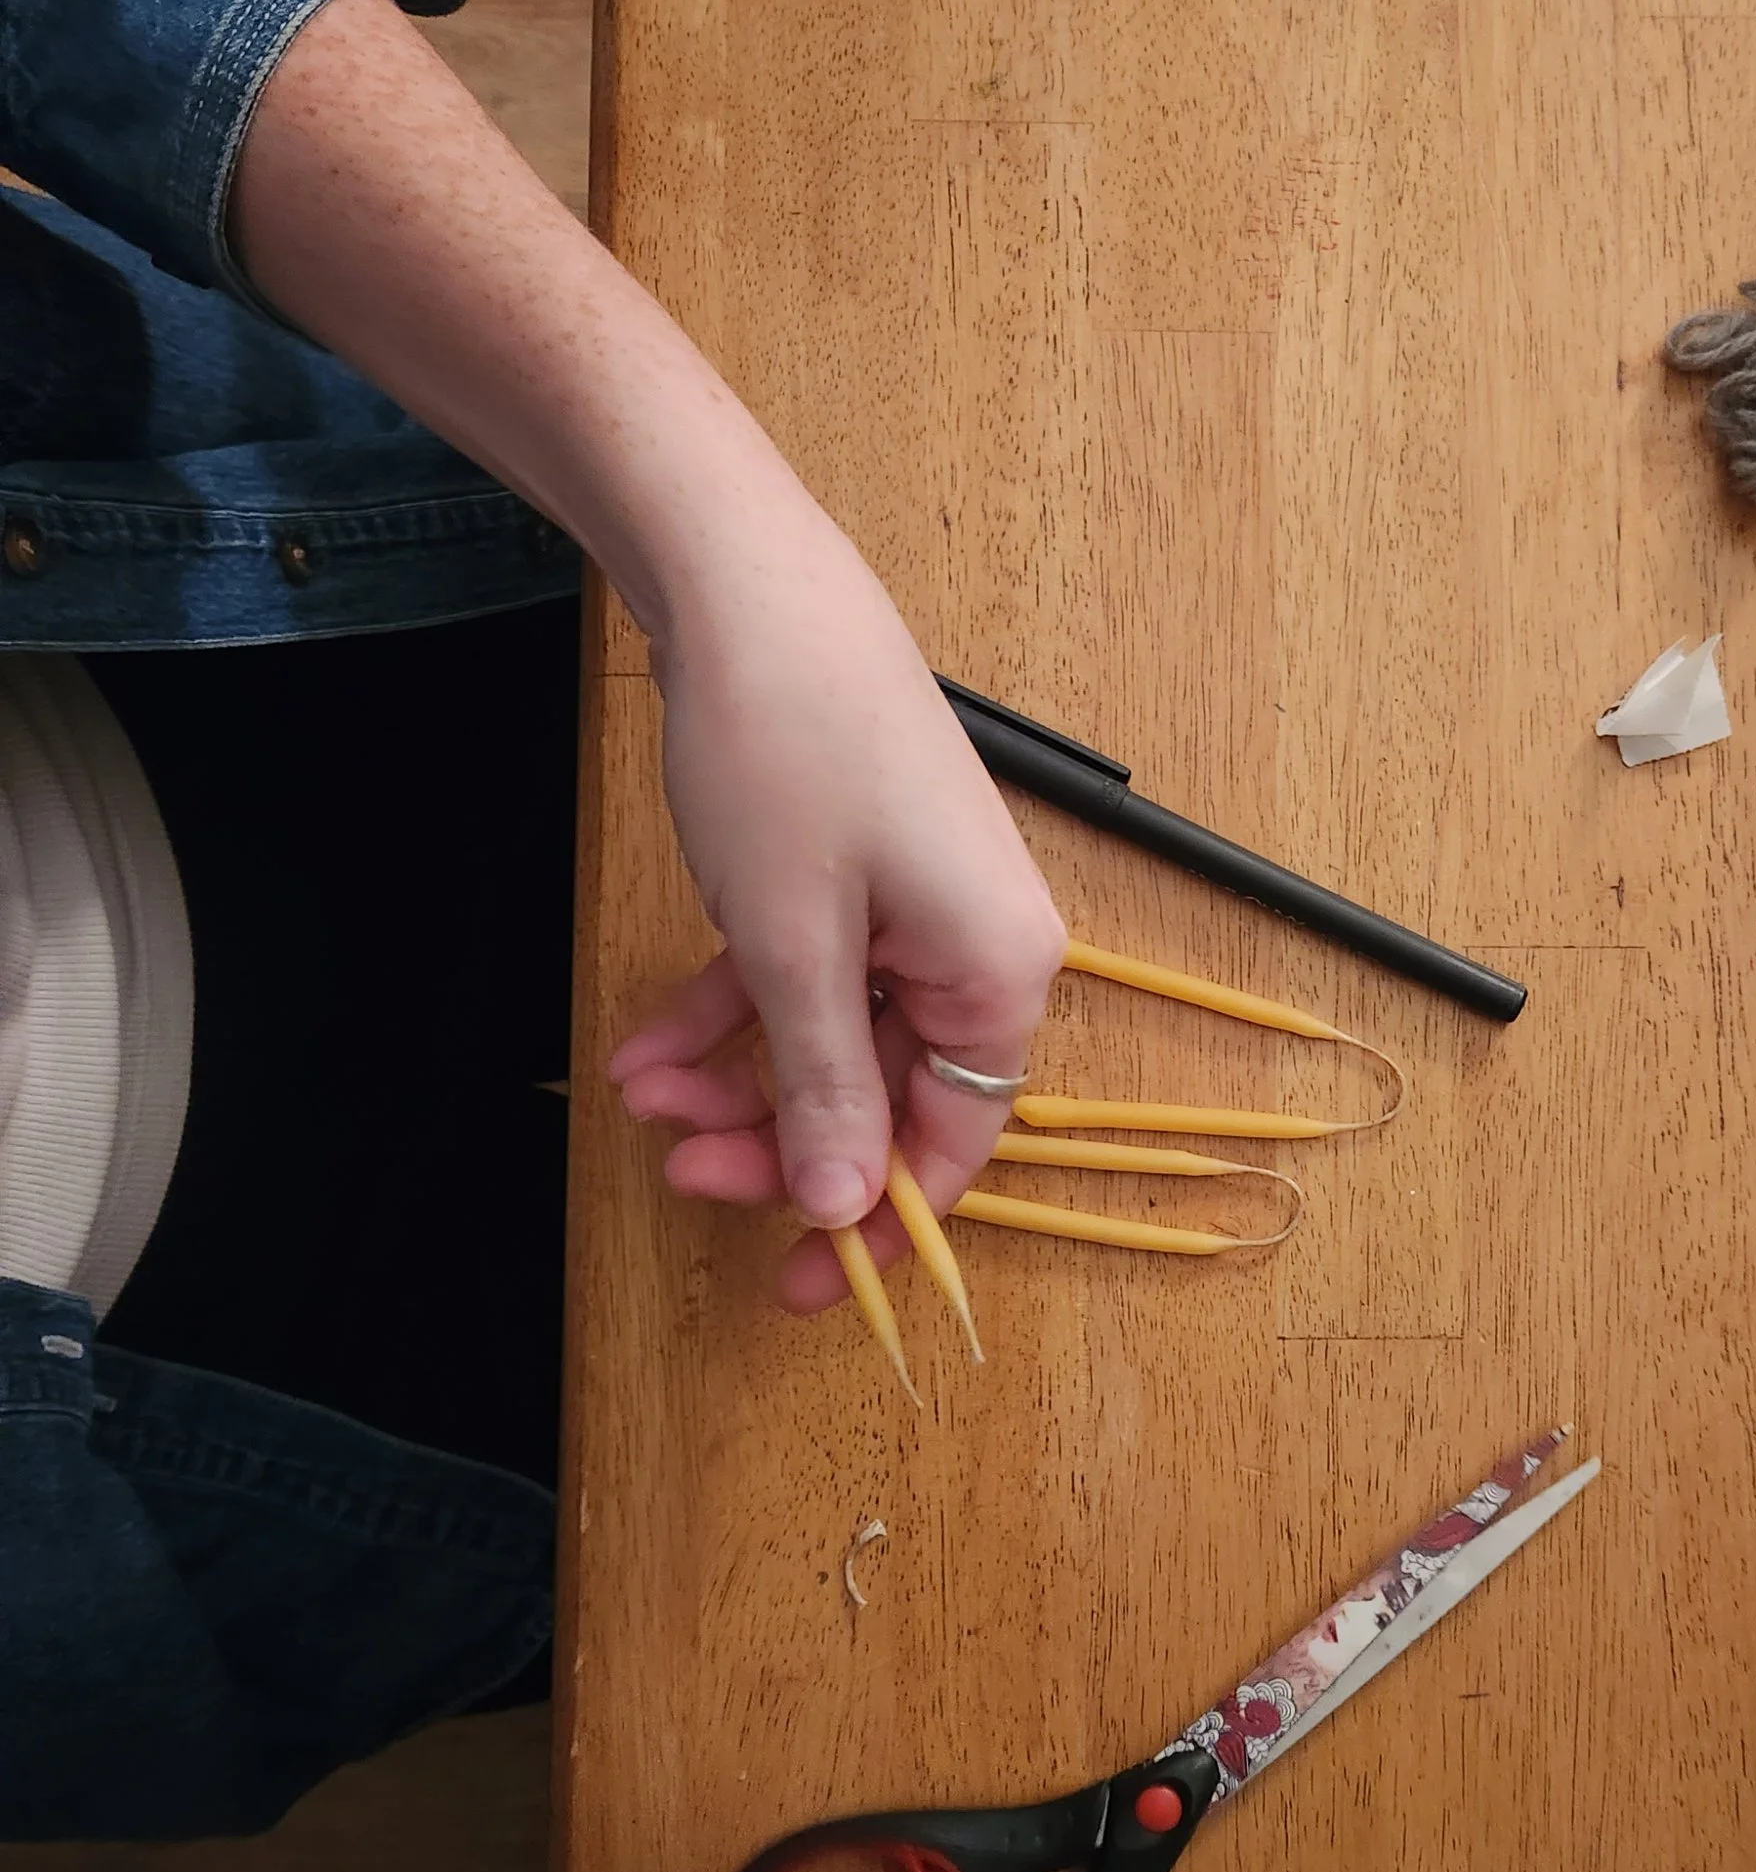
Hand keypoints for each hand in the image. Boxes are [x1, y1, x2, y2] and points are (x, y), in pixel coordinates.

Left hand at [225, 0, 1064, 1305]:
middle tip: (680, 1173)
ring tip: (640, 1099)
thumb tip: (846, 1208)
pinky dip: (732, 1007)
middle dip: (778, 1140)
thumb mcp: (793, 946)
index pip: (955, 1141)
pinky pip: (806, 970)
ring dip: (737, 1078)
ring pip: (833, 1034)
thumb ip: (823, 1087)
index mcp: (1000, 973)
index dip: (872, 1222)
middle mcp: (977, 945)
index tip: (795, 1290)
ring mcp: (916, 900)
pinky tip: (648, 1037)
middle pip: (889, 1092)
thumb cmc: (785, 756)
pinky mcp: (857, 863)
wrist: (743, 581)